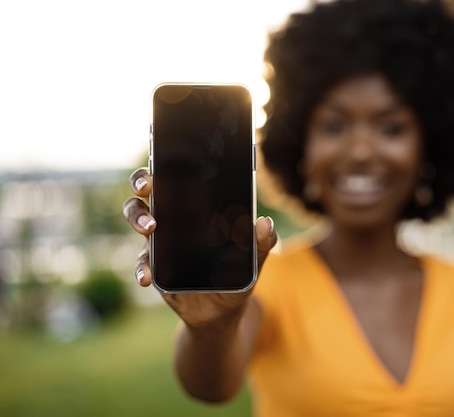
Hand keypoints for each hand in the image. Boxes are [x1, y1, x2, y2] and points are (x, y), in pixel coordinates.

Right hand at [122, 167, 276, 327]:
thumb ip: (261, 244)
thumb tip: (266, 222)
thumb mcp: (252, 262)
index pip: (180, 180)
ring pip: (139, 220)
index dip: (170, 166)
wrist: (221, 313)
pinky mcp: (155, 267)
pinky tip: (147, 276)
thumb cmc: (236, 278)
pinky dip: (141, 268)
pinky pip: (142, 262)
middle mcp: (175, 220)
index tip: (165, 161)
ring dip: (139, 219)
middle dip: (142, 183)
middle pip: (149, 193)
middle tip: (148, 187)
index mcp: (199, 210)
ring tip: (151, 228)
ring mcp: (161, 243)